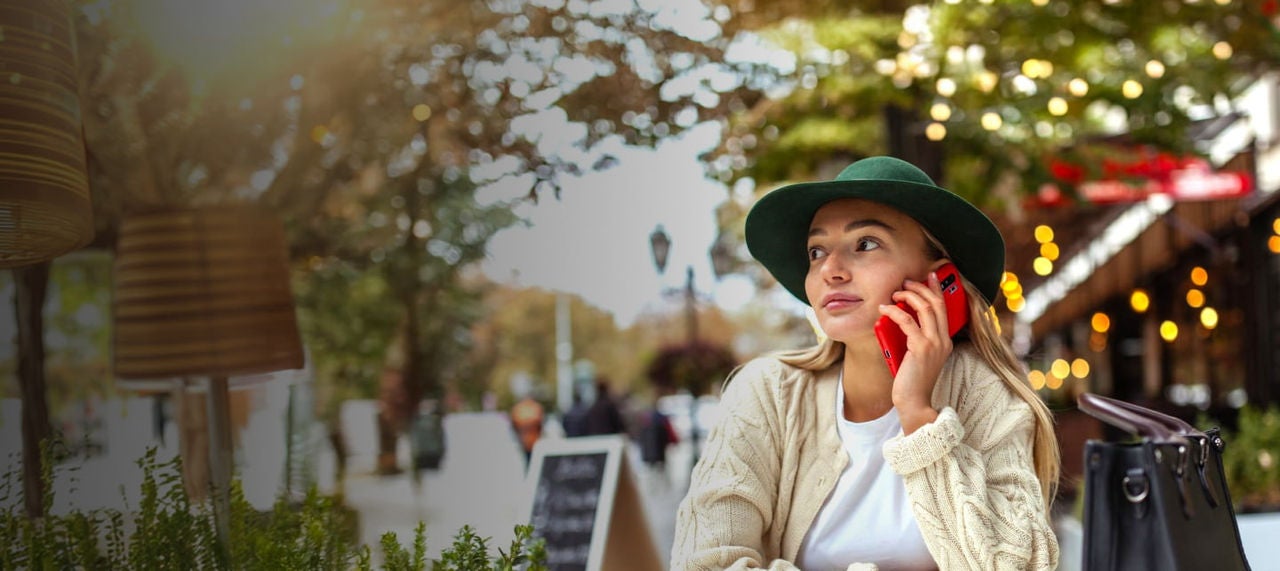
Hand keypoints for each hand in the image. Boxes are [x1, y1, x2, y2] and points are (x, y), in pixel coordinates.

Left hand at [878, 271, 950, 432]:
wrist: (914, 402)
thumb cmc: (912, 381)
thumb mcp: (917, 356)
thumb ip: (915, 339)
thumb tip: (901, 319)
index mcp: (944, 341)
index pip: (944, 308)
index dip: (937, 289)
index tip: (929, 276)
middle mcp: (942, 340)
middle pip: (936, 303)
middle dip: (921, 288)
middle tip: (906, 282)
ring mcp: (933, 344)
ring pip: (925, 308)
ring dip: (908, 296)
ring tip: (894, 294)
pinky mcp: (920, 348)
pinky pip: (907, 321)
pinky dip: (894, 311)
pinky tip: (884, 309)